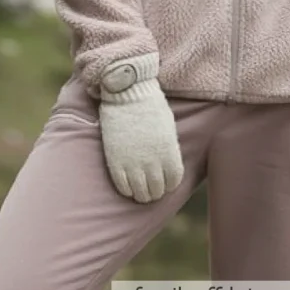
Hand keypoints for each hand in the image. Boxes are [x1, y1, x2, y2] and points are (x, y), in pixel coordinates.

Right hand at [99, 54, 183, 202]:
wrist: (129, 93)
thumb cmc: (151, 106)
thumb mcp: (168, 127)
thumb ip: (169, 148)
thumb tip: (167, 163)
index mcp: (169, 152)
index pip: (173, 181)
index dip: (170, 184)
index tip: (166, 182)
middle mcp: (153, 162)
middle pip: (157, 190)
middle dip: (155, 192)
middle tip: (152, 190)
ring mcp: (133, 163)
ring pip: (140, 193)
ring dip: (142, 195)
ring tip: (141, 193)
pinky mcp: (116, 161)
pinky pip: (122, 186)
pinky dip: (127, 191)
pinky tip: (128, 188)